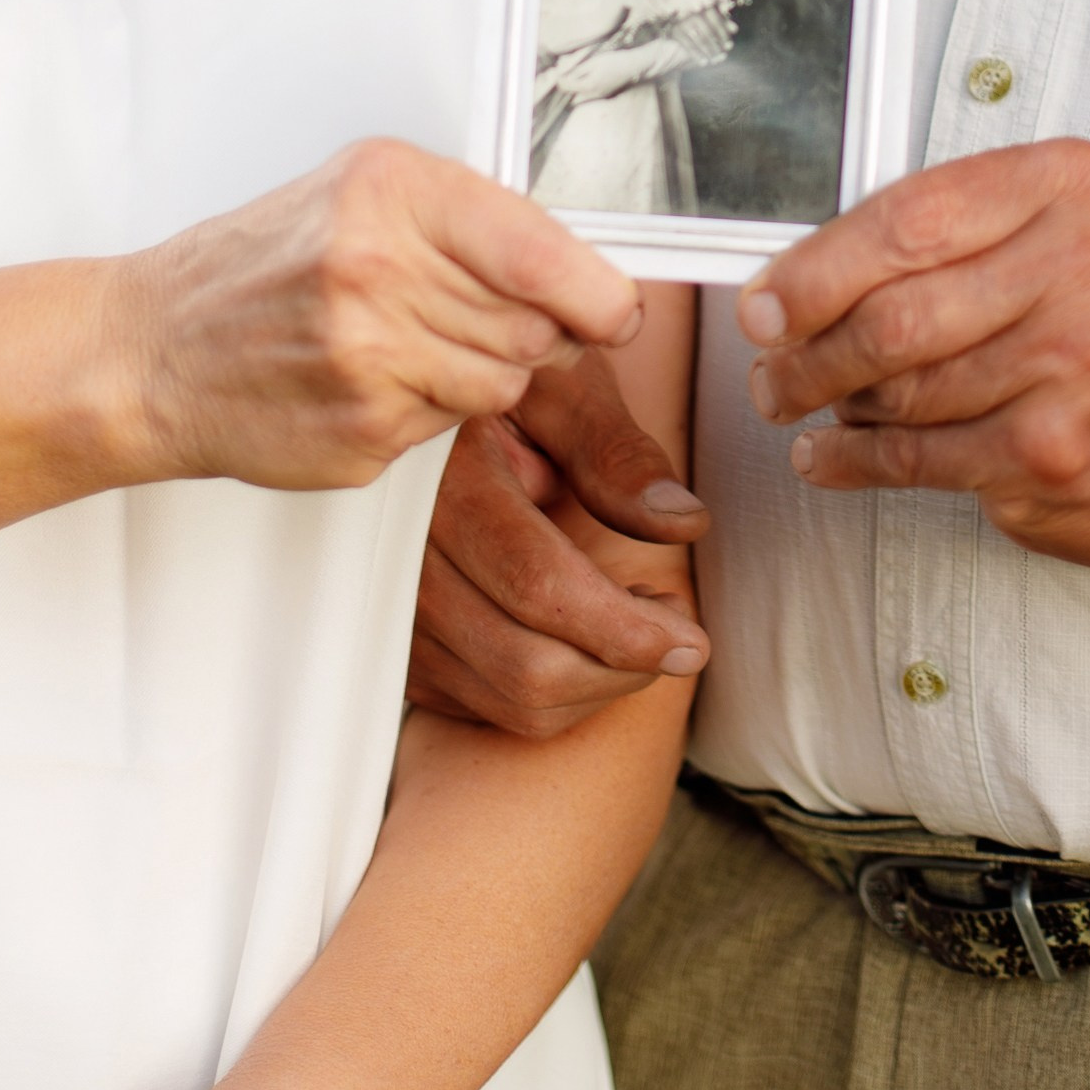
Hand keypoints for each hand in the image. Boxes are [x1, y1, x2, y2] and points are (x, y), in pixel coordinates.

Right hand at [120, 140, 642, 493]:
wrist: (155, 349)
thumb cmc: (259, 266)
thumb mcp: (358, 193)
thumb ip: (469, 217)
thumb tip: (582, 267)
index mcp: (390, 191)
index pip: (543, 251)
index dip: (599, 292)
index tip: (615, 308)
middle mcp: (379, 267)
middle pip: (537, 325)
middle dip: (528, 329)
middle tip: (465, 316)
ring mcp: (370, 357)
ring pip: (506, 382)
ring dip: (480, 372)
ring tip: (408, 345)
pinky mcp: (364, 433)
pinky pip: (452, 427)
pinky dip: (430, 411)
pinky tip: (372, 382)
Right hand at [409, 355, 710, 738]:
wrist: (428, 386)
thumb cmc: (508, 383)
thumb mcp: (563, 384)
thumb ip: (617, 453)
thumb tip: (682, 523)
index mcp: (448, 481)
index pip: (539, 587)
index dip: (624, 631)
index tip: (692, 641)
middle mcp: (406, 556)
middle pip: (525, 664)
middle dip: (623, 669)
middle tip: (676, 629)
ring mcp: (396, 608)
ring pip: (509, 701)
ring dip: (595, 686)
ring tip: (638, 624)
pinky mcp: (404, 643)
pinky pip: (485, 707)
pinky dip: (555, 694)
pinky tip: (584, 637)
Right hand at [668, 9, 734, 65]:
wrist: (671, 22)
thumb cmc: (696, 20)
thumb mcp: (710, 19)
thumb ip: (723, 22)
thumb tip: (735, 29)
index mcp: (703, 6)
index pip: (717, 22)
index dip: (724, 35)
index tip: (729, 45)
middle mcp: (693, 12)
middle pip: (709, 33)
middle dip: (717, 45)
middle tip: (722, 54)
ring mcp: (683, 22)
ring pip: (700, 40)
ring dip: (709, 52)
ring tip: (714, 60)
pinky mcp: (674, 31)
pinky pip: (688, 45)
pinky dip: (697, 55)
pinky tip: (703, 62)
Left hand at [740, 142, 1089, 576]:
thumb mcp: (1043, 238)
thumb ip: (938, 235)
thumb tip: (790, 277)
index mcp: (1073, 186)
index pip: (908, 218)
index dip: (814, 267)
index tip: (763, 301)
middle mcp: (1088, 266)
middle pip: (895, 312)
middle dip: (807, 349)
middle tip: (769, 368)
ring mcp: (1077, 364)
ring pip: (899, 389)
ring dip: (832, 404)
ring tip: (805, 402)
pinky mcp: (1054, 450)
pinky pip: (916, 457)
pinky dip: (852, 461)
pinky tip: (829, 456)